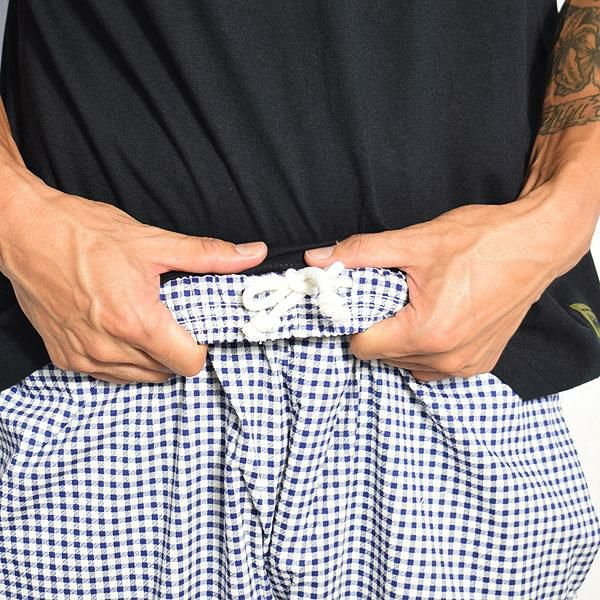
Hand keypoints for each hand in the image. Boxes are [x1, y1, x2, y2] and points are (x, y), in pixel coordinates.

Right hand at [0, 179, 266, 383]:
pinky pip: (108, 375)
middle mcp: (109, 348)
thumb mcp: (153, 241)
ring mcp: (84, 357)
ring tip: (146, 323)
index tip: (198, 327)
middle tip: (174, 320)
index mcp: (136, 322)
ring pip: (139, 378)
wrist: (23, 232)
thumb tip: (254, 253)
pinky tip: (120, 331)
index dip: (202, 346)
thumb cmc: (84, 234)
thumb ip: (209, 255)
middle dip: (178, 350)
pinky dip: (123, 361)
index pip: (189, 363)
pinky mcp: (65, 358)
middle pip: (167, 372)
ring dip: (151, 359)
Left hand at [305, 195, 569, 381]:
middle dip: (379, 329)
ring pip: (408, 365)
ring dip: (402, 342)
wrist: (538, 244)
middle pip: (384, 357)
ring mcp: (466, 365)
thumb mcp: (415, 241)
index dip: (354, 323)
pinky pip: (435, 367)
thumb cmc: (482, 241)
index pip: (363, 347)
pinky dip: (426, 349)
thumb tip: (317, 259)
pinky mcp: (481, 363)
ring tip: (414, 308)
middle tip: (388, 299)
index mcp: (426, 332)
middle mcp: (446, 358)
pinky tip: (435, 320)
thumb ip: (361, 253)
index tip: (359, 304)